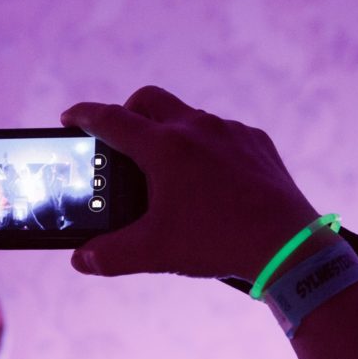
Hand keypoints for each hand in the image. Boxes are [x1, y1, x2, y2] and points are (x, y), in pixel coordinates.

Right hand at [61, 86, 318, 279]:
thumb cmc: (217, 243)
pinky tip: (210, 179)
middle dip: (126, 112)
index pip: (110, 119)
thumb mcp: (155, 253)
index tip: (69, 118)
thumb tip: (81, 259)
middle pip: (147, 99)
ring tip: (166, 167)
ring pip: (188, 115)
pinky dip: (207, 146)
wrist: (288, 244)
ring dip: (169, 130)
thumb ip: (110, 255)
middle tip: (119, 139)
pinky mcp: (256, 141)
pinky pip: (222, 133)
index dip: (83, 116)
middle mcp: (195, 127)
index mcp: (164, 147)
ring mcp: (229, 131)